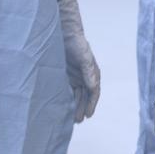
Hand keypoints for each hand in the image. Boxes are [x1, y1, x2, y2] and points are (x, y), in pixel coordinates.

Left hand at [58, 0, 100, 122]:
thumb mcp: (83, 57)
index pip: (94, 92)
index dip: (91, 104)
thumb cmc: (76, 43)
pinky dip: (65, 99)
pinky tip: (61, 107)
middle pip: (84, 96)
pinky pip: (66, 90)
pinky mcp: (65, 76)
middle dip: (82, 108)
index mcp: (92, 73)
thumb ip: (88, 71)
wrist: (63, 33)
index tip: (88, 115)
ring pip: (75, 95)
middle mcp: (84, 77)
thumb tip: (93, 87)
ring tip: (70, 119)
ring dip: (74, 106)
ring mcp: (75, 77)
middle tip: (78, 121)